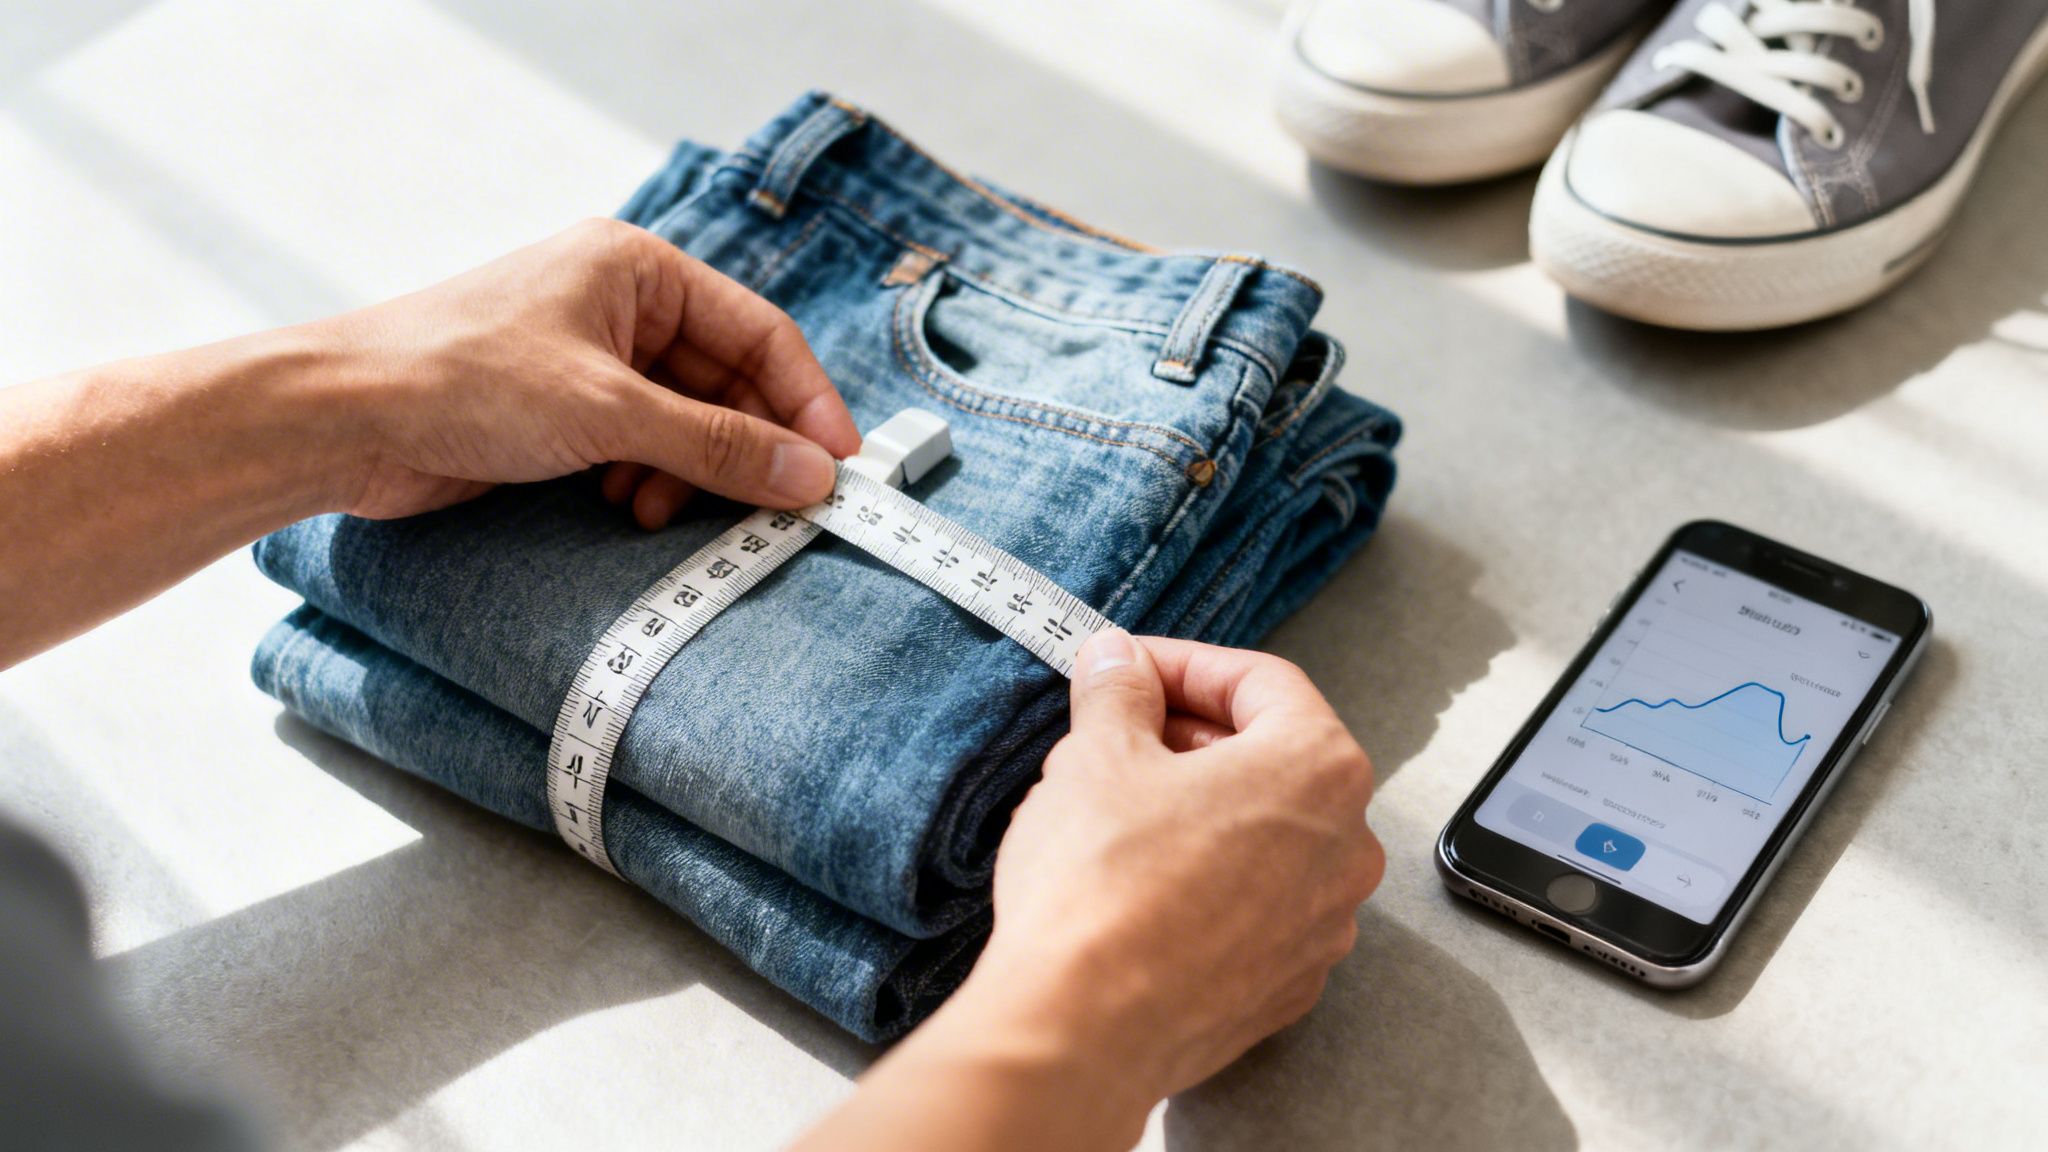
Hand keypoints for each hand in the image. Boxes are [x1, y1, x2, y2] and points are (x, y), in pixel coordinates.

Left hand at [311, 218, 859, 523]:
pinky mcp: (561, 412)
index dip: (806, 401)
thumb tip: (811, 476)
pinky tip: (621, 508)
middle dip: (745, 448)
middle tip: (779, 508)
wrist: (340, 420)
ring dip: (689, 475)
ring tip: (661, 510)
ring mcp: (589, 360)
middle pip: (726, 382)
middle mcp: (619, 305)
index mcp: (637, 268)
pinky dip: (646, 484)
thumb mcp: (609, 413)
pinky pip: (641, 450)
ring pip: (685, 424)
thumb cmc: (459, 379)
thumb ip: (718, 446)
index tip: (838, 466)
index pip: (757, 332)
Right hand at [973, 631, 1383, 1103]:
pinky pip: (1255, 905)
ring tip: (1117, 808)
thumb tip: (1119, 663)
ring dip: (1200, 808)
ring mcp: (1324, 925)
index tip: (1130, 668)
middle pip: (1272, 757)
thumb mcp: (1096, 755)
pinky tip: (1139, 882)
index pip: (1262, 683)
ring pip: (1265, 835)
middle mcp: (1347, 847)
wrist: (1084, 1030)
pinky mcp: (1288, 984)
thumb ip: (1118, 692)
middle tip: (1116, 732)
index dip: (1185, 664)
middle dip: (1192, 735)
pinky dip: (1208, 879)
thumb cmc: (1101, 885)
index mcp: (1319, 769)